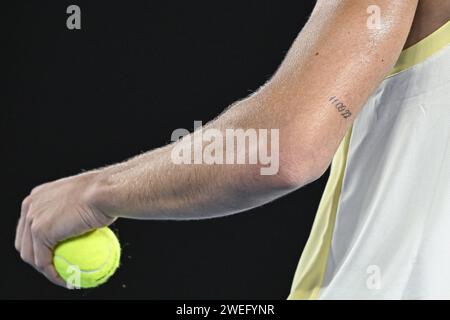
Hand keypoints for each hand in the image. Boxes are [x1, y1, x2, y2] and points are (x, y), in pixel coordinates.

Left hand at [15, 171, 115, 286]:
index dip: (38, 243)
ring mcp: (33, 218)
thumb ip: (77, 209)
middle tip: (58, 267)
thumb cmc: (105, 193)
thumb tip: (85, 223)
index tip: (56, 254)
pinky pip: (43, 261)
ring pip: (30, 254)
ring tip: (62, 277)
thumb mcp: (86, 198)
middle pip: (25, 241)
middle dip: (36, 258)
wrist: (105, 192)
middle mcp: (31, 205)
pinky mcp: (39, 231)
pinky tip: (67, 279)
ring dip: (44, 270)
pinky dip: (53, 274)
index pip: (30, 225)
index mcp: (38, 196)